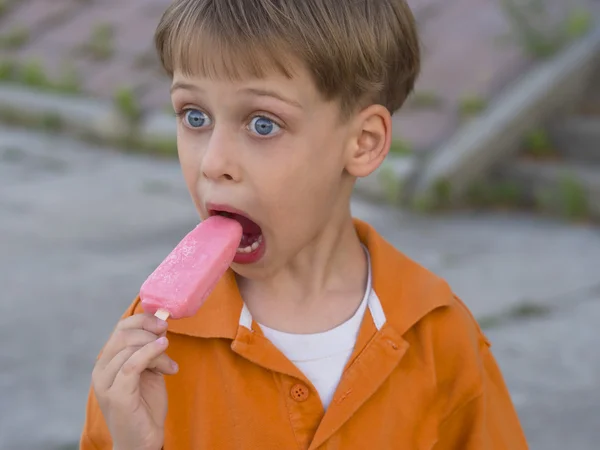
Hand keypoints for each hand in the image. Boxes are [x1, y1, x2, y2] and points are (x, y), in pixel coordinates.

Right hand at [92, 313, 177, 449]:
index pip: (120, 328)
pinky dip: (150, 354)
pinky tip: (166, 357)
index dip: (143, 320)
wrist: (143, 440)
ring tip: (169, 366)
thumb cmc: (145, 406)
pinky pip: (132, 364)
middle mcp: (100, 371)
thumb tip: (160, 325)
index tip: (163, 324)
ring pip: (131, 348)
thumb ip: (149, 350)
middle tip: (167, 340)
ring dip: (157, 351)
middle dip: (150, 332)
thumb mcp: (148, 370)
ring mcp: (105, 383)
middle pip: (124, 334)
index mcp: (106, 362)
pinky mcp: (116, 395)